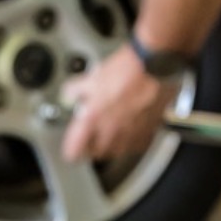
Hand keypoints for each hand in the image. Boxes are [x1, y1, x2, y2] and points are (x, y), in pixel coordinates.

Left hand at [60, 48, 176, 162]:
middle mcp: (111, 130)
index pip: (74, 149)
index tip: (71, 147)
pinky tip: (128, 130)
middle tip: (89, 139)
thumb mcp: (92, 76)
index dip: (71, 149)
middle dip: (89, 148)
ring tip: (108, 135)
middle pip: (95, 154)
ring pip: (116, 152)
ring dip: (109, 147)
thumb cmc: (124, 70)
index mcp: (92, 118)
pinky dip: (130, 141)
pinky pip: (135, 145)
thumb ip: (75, 89)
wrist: (152, 66)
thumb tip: (69, 94)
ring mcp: (130, 133)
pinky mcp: (147, 131)